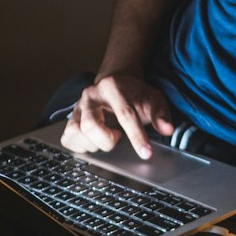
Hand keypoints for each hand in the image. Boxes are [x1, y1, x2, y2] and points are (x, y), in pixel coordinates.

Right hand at [60, 73, 175, 159]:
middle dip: (107, 141)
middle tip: (118, 137)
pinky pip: (68, 139)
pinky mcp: (69, 118)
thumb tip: (167, 130)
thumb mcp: (152, 98)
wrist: (114, 83)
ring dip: (94, 144)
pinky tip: (94, 141)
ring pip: (76, 133)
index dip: (136, 136)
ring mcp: (77, 107)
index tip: (146, 153)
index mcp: (113, 87)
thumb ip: (160, 113)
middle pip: (91, 126)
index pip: (124, 114)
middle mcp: (91, 95)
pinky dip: (81, 146)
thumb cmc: (134, 94)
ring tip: (107, 137)